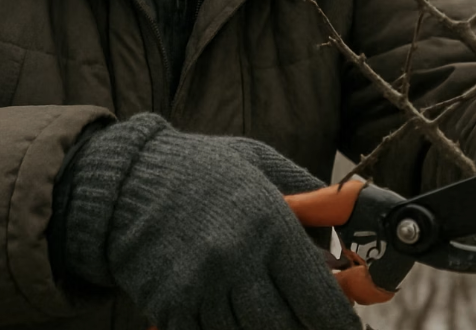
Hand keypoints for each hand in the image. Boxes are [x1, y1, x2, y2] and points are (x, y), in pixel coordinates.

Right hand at [61, 114, 360, 329]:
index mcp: (266, 223)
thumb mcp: (261, 163)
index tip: (346, 326)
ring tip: (268, 307)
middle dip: (304, 328)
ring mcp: (200, 289)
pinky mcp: (170, 308)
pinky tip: (232, 310)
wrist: (128, 180)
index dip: (338, 321)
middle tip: (308, 318)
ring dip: (265, 328)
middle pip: (287, 328)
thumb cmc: (202, 168)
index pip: (317, 297)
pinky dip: (226, 329)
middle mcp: (236, 260)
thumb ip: (308, 194)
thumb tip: (347, 227)